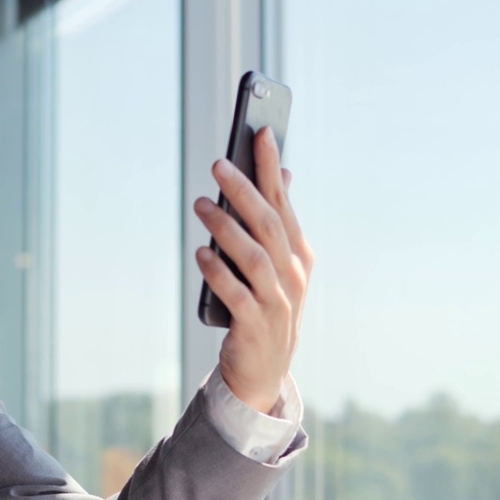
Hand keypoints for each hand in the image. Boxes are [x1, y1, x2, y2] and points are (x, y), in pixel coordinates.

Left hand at [193, 127, 313, 413]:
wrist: (265, 368)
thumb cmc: (265, 305)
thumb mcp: (277, 263)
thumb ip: (276, 221)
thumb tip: (281, 173)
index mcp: (298, 253)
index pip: (283, 201)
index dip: (271, 167)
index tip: (260, 132)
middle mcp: (292, 273)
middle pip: (268, 224)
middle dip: (245, 190)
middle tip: (219, 165)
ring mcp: (277, 300)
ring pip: (253, 256)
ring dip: (225, 228)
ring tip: (200, 206)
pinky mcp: (256, 324)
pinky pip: (236, 293)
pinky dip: (218, 272)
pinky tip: (201, 253)